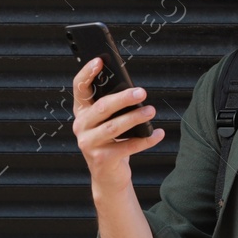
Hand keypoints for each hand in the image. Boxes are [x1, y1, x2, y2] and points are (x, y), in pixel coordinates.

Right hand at [73, 56, 164, 183]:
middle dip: (122, 98)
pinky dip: (145, 140)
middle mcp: (81, 127)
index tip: (99, 61)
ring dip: (135, 118)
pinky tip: (158, 134)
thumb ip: (112, 107)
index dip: (87, 73)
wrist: (108, 176)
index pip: (79, 88)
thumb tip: (133, 90)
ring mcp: (89, 144)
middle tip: (141, 92)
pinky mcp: (102, 159)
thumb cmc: (111, 142)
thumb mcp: (107, 122)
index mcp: (82, 112)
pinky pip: (127, 147)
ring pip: (114, 127)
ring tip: (151, 111)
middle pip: (101, 107)